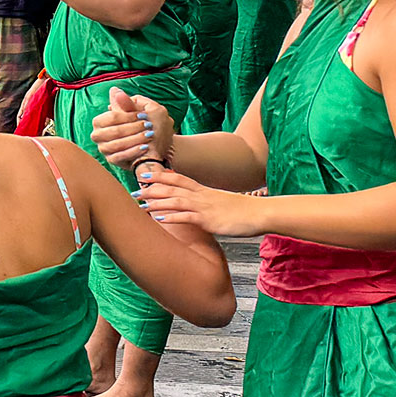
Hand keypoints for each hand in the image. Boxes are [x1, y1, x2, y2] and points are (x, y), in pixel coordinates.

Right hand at [89, 87, 176, 167]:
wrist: (153, 147)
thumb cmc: (145, 127)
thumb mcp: (139, 113)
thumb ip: (126, 103)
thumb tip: (114, 89)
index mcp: (100, 121)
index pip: (111, 116)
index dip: (128, 115)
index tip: (142, 114)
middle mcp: (98, 135)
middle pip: (114, 131)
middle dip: (133, 128)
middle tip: (148, 125)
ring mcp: (104, 148)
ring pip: (116, 144)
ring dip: (134, 139)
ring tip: (148, 136)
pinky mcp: (111, 160)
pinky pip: (119, 156)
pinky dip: (133, 151)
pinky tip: (144, 147)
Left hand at [134, 170, 267, 236]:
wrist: (261, 213)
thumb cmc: (243, 210)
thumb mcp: (221, 201)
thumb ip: (206, 201)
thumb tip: (194, 205)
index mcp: (204, 190)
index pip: (178, 179)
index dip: (160, 177)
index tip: (144, 176)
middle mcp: (202, 196)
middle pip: (172, 189)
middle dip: (151, 190)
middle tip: (133, 193)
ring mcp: (205, 207)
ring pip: (176, 201)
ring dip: (157, 203)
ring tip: (141, 206)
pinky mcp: (209, 220)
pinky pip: (188, 217)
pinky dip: (173, 217)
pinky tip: (160, 219)